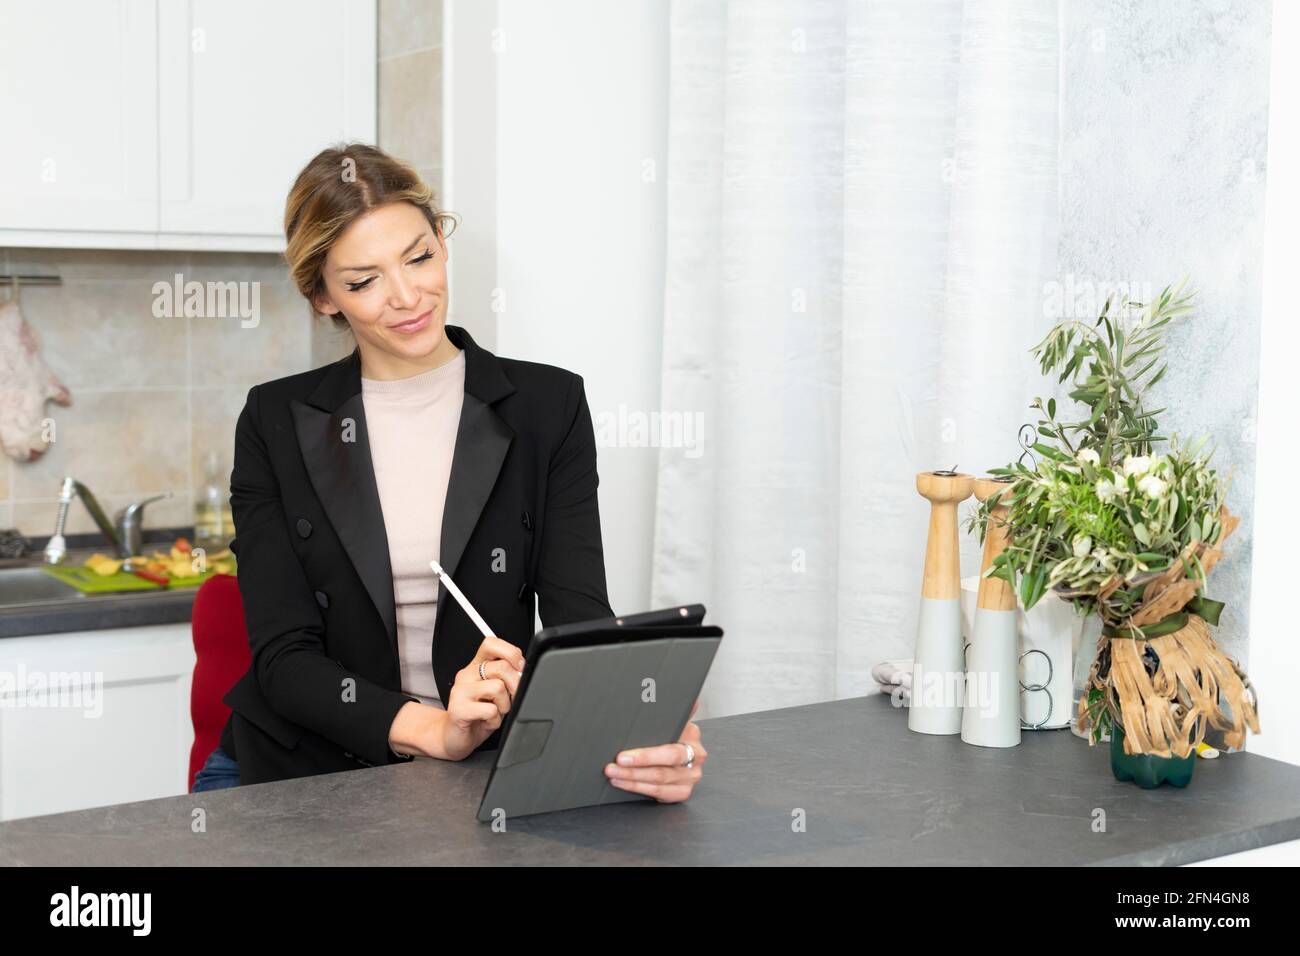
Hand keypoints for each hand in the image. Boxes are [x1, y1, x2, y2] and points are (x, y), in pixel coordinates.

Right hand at [441, 635, 525, 760]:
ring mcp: (460, 691)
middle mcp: (467, 675)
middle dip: (515, 686)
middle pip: (502, 667)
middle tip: (509, 699)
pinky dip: (495, 721)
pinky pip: (491, 710)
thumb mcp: (497, 693)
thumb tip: (524, 671)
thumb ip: (507, 678)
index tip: (519, 668)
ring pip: (498, 688)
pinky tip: (486, 723)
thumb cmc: (479, 715)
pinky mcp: (458, 709)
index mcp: (476, 666)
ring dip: (504, 705)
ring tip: (494, 713)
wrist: (454, 738)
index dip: (511, 652)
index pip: (492, 644)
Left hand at [604, 700, 706, 802]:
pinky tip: (624, 783)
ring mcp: (691, 778)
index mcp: (692, 737)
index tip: (623, 756)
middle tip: (613, 767)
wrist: (681, 750)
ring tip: (613, 774)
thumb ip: (669, 707)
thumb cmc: (669, 732)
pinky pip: (660, 794)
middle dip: (634, 770)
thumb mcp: (670, 718)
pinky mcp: (683, 792)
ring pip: (659, 783)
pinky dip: (639, 789)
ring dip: (632, 780)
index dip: (644, 757)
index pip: (669, 751)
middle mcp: (696, 759)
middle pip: (662, 770)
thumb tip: (667, 691)